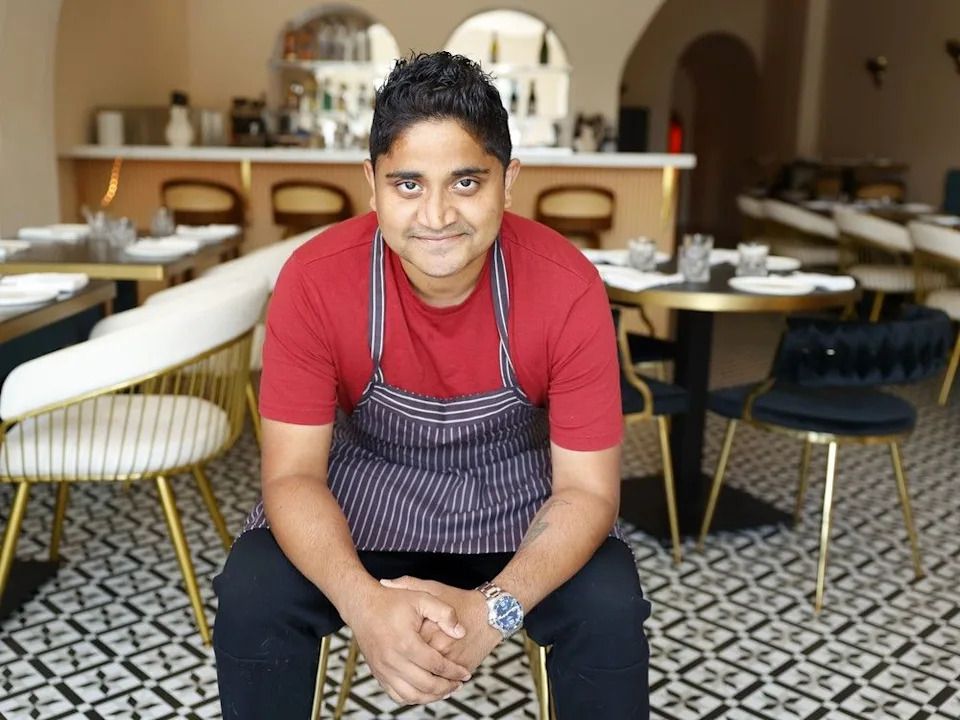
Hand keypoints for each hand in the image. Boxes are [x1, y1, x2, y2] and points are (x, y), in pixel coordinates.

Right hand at [347, 584, 472, 705]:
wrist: (363, 606)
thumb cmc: (392, 601)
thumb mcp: (422, 598)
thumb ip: (445, 613)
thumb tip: (461, 633)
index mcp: (406, 643)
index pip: (436, 665)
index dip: (454, 671)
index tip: (466, 673)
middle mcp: (393, 660)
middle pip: (426, 685)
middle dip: (446, 687)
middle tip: (459, 684)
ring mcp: (383, 670)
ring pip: (411, 696)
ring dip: (431, 697)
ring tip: (446, 691)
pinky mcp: (378, 674)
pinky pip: (397, 696)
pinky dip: (413, 699)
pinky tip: (425, 692)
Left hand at [380, 577, 502, 678]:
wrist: (491, 613)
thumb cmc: (460, 599)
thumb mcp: (433, 588)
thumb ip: (407, 584)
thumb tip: (384, 582)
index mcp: (429, 631)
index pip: (403, 645)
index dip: (394, 644)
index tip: (391, 638)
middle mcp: (441, 650)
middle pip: (413, 666)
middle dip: (402, 665)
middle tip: (396, 658)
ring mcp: (453, 664)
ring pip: (427, 681)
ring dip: (415, 681)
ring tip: (406, 673)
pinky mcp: (462, 671)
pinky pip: (443, 685)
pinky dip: (431, 687)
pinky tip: (421, 682)